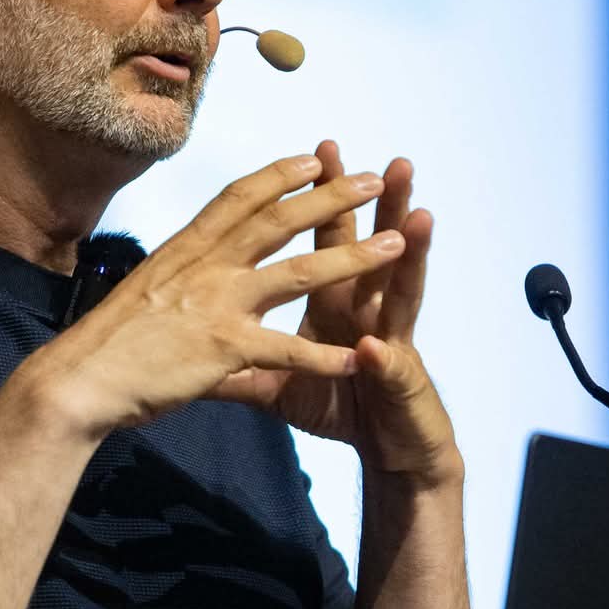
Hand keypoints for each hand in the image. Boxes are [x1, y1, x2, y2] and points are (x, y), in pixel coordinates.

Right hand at [27, 152, 401, 443]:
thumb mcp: (146, 290)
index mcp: (186, 249)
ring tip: (394, 246)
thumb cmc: (108, 342)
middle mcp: (206, 266)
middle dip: (331, 197)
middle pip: (280, 221)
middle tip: (372, 179)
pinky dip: (324, 355)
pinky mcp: (223, 349)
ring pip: (298, 273)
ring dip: (351, 257)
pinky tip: (358, 357)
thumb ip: (179, 277)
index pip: (239, 198)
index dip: (280, 175)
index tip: (313, 158)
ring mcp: (217, 304)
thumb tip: (189, 269)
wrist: (80, 378)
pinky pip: (286, 349)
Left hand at [212, 141, 460, 485]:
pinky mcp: (400, 385)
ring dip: (409, 255)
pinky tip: (379, 344)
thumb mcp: (278, 381)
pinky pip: (390, 370)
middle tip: (364, 160)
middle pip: (364, 247)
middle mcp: (366, 310)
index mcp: (333, 302)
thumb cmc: (339, 406)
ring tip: (418, 216)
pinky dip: (384, 358)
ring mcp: (389, 342)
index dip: (314, 203)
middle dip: (365, 204)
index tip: (308, 157)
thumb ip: (239, 359)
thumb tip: (191, 343)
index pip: (322, 240)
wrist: (387, 451)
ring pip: (401, 291)